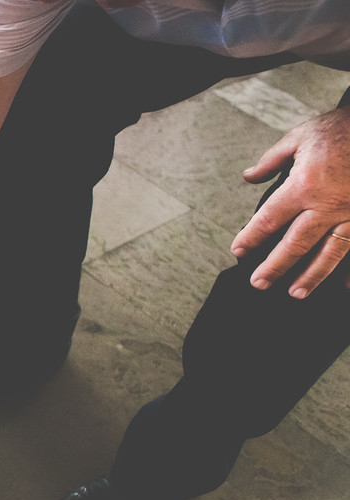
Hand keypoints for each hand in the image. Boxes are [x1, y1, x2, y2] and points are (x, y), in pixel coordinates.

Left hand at [232, 106, 349, 298]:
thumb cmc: (344, 128)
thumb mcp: (302, 135)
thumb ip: (272, 159)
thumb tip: (249, 176)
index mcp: (304, 186)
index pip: (269, 219)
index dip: (250, 238)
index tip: (238, 252)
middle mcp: (328, 205)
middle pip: (295, 244)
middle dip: (275, 267)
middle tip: (259, 283)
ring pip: (330, 252)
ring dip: (312, 276)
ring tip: (295, 293)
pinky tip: (345, 287)